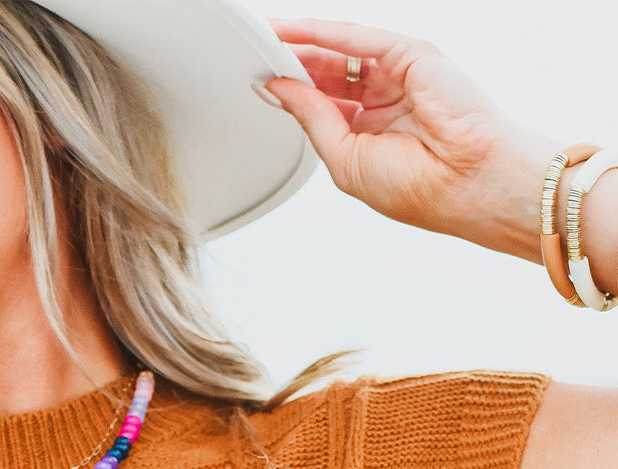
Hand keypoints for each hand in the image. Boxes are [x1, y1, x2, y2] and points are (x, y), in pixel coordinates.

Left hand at [262, 18, 561, 261]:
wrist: (467, 184)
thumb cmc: (419, 188)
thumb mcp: (345, 159)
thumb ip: (311, 118)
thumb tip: (277, 88)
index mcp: (370, 134)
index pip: (322, 103)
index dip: (290, 92)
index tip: (256, 82)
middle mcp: (383, 102)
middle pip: (326, 73)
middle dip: (289, 63)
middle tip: (252, 55)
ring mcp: (397, 75)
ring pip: (338, 51)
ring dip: (299, 43)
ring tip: (262, 38)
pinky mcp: (410, 54)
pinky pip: (357, 37)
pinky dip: (322, 31)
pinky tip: (291, 30)